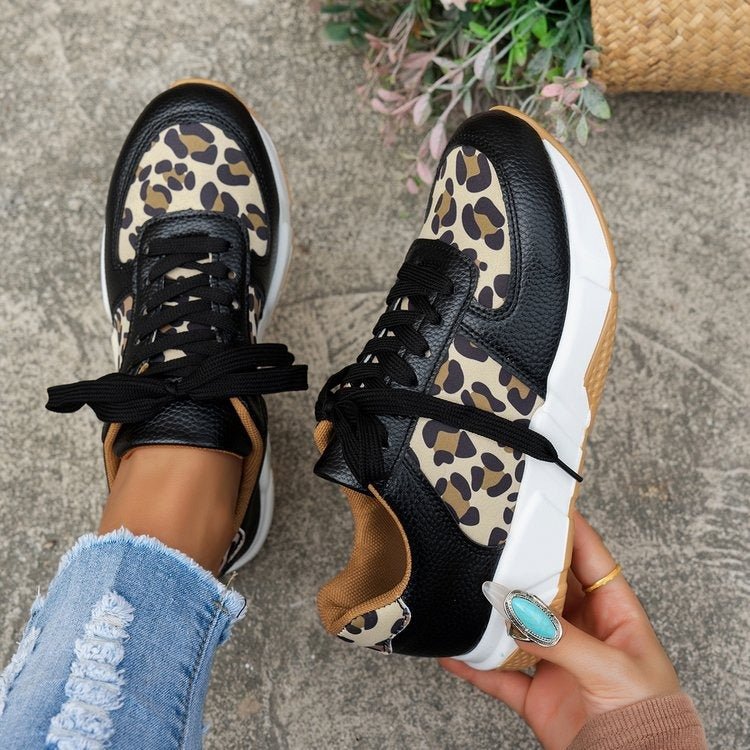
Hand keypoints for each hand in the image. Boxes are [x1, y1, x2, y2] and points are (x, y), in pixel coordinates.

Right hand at [440, 510, 679, 749]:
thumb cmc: (650, 723)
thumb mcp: (611, 669)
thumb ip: (562, 639)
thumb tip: (517, 610)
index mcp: (616, 616)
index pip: (591, 560)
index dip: (570, 531)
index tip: (542, 505)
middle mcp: (584, 633)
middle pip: (548, 587)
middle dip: (523, 566)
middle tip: (494, 542)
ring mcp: (557, 663)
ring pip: (519, 626)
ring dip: (494, 613)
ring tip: (467, 589)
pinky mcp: (536, 696)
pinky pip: (498, 674)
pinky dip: (473, 664)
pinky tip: (452, 651)